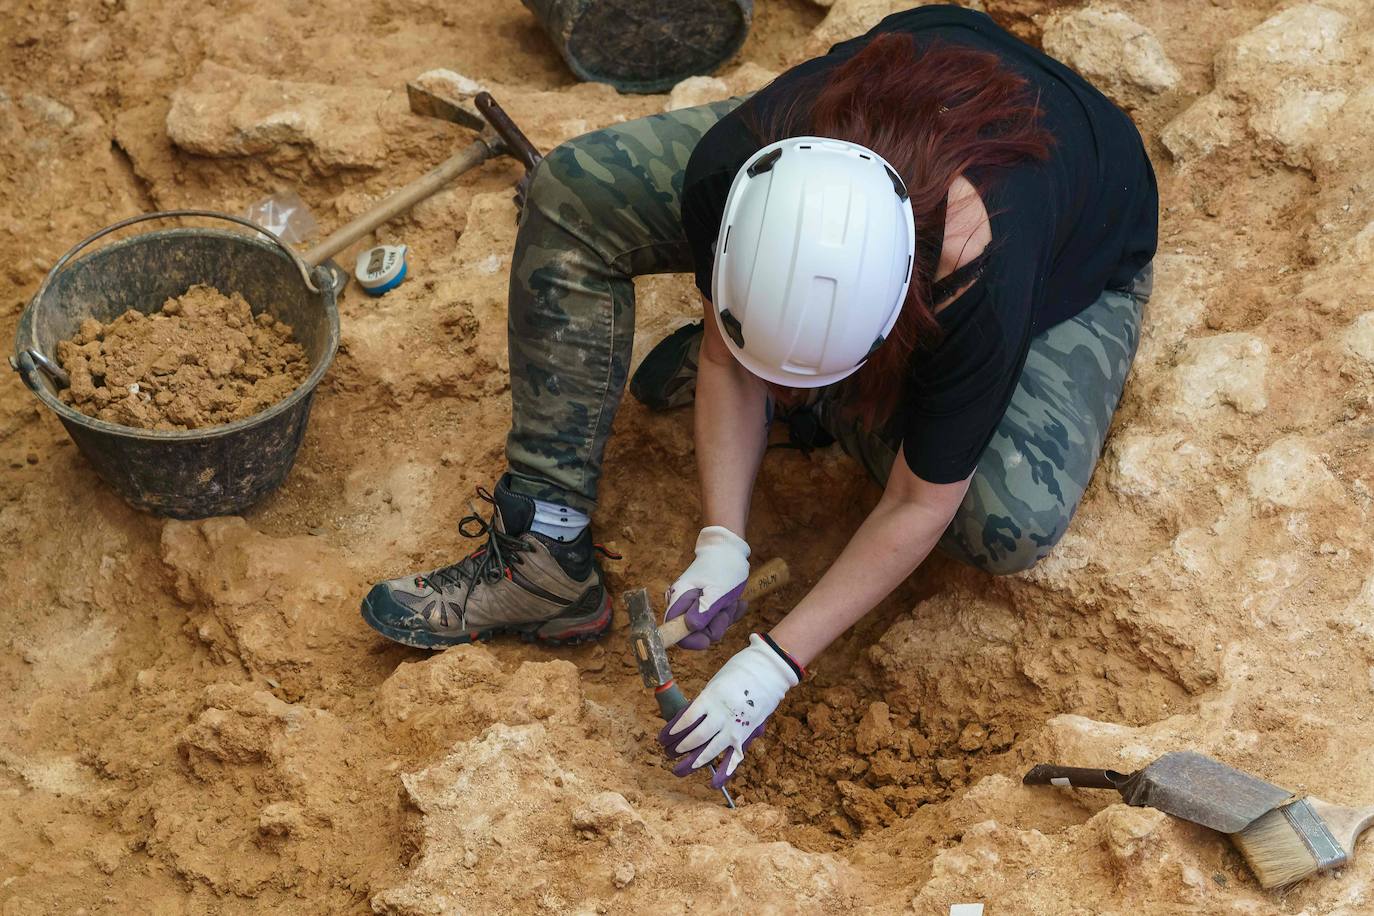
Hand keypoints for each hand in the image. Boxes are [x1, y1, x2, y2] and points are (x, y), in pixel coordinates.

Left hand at [658, 634, 799, 787]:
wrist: (768, 671)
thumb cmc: (739, 672)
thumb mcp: (715, 683)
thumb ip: (704, 702)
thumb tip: (687, 720)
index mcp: (710, 698)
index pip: (686, 719)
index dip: (673, 730)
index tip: (663, 737)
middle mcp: (721, 715)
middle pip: (695, 737)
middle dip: (680, 748)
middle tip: (669, 752)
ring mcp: (735, 727)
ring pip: (710, 750)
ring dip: (694, 761)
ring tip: (681, 767)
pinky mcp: (746, 734)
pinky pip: (734, 757)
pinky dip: (724, 772)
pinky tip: (713, 784)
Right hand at [666, 526, 749, 649]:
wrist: (730, 548)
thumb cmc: (723, 566)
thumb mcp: (718, 591)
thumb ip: (704, 611)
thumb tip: (690, 629)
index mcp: (680, 599)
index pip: (675, 631)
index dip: (690, 640)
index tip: (707, 640)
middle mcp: (684, 604)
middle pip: (696, 631)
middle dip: (715, 624)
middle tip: (727, 608)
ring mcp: (695, 605)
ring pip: (709, 626)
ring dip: (725, 617)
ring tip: (733, 601)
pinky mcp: (706, 604)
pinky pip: (717, 619)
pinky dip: (729, 613)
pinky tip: (738, 603)